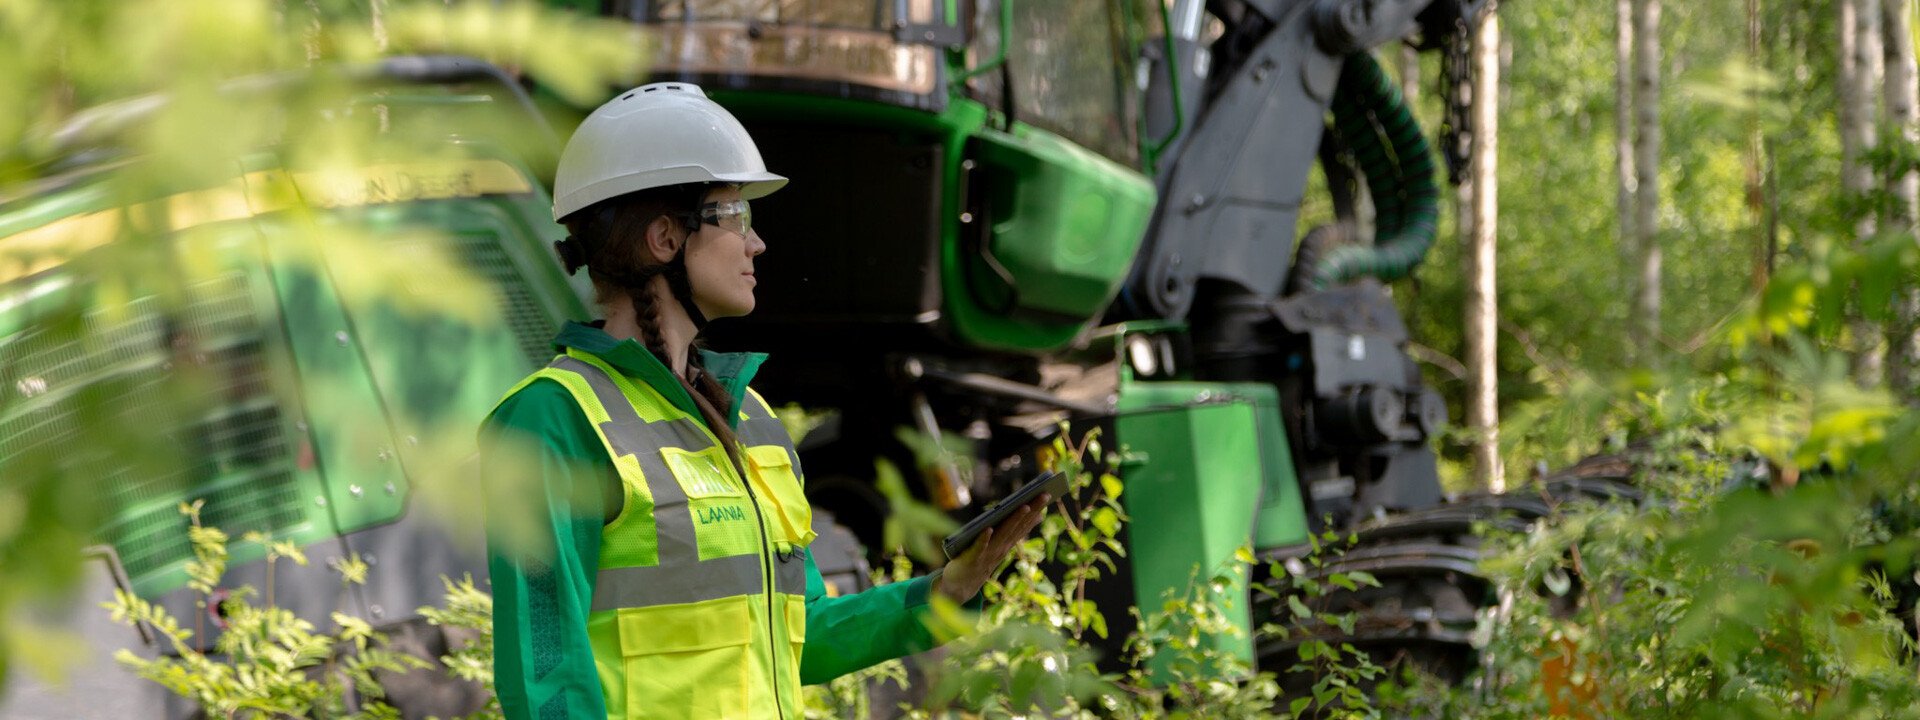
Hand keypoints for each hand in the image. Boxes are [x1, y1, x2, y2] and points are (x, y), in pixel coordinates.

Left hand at [933, 493, 1050, 603]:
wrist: (961, 586)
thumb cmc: (979, 561)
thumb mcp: (997, 546)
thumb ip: (1012, 532)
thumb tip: (1033, 516)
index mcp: (1005, 544)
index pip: (1023, 525)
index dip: (1035, 510)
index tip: (1046, 494)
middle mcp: (1000, 549)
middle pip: (1017, 526)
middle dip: (1031, 510)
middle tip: (1043, 494)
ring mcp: (987, 554)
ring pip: (1002, 535)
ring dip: (1013, 520)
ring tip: (1023, 505)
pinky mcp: (972, 559)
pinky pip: (979, 547)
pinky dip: (984, 539)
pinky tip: (988, 528)